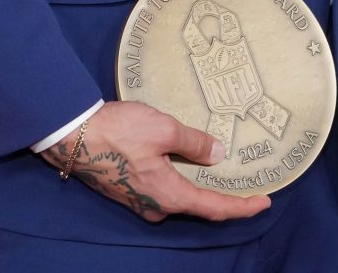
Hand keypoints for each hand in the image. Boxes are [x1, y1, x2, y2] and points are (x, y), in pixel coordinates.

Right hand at [38, 102, 271, 223]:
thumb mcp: (163, 129)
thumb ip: (193, 142)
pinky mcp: (126, 190)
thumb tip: (217, 153)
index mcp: (170, 195)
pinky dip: (178, 179)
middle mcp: (156, 206)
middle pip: (197, 206)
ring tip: (216, 170)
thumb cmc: (118, 131)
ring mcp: (139, 201)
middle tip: (245, 184)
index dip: (243, 207)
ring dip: (197, 185)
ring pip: (178, 196)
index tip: (265, 202)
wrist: (71, 135)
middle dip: (222, 197)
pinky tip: (181, 163)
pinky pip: (161, 189)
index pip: (215, 208)